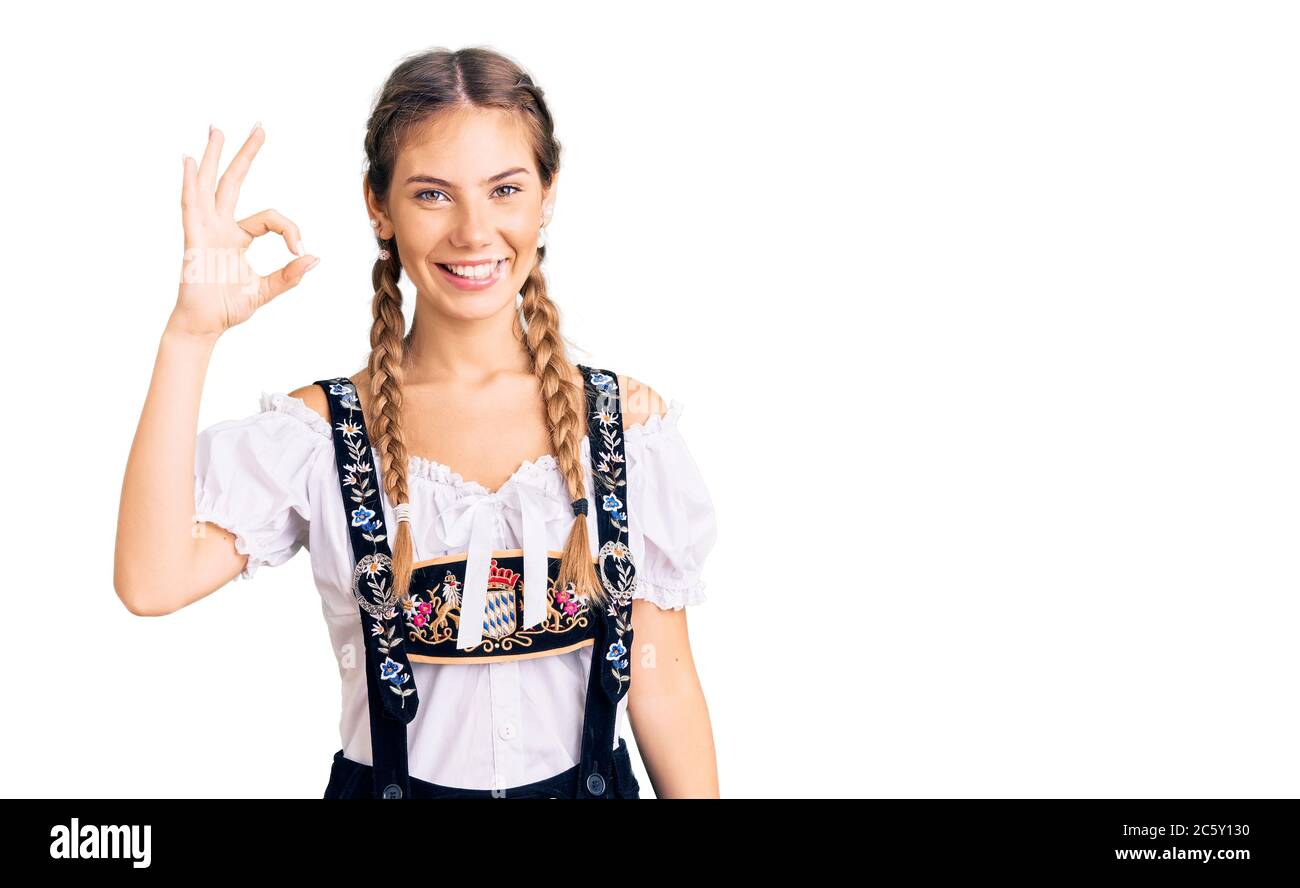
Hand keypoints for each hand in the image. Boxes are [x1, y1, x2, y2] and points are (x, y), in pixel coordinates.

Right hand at [172, 124, 318, 336]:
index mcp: (237, 237)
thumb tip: (314, 258)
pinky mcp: (194, 240)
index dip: (289, 229)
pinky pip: (191, 207)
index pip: (269, 218)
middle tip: (259, 127)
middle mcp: (219, 227)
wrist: (205, 325)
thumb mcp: (266, 290)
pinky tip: (188, 162)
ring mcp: (204, 230)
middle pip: (232, 182)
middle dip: (246, 154)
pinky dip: (190, 185)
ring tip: (216, 129)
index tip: (300, 249)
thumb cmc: (228, 308)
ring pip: (209, 186)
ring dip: (213, 157)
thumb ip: (289, 275)